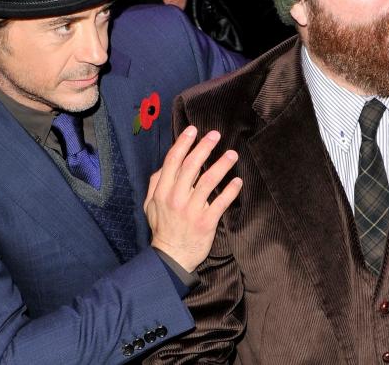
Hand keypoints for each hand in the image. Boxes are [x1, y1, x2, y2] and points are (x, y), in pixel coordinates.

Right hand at [145, 126, 241, 271]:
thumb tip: (166, 165)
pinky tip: (238, 181)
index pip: (173, 161)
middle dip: (204, 147)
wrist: (171, 257)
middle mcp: (176, 197)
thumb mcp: (150, 204)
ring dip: (221, 165)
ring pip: (208, 181)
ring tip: (232, 154)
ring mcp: (191, 210)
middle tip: (215, 135)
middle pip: (191, 166)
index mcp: (162, 191)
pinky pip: (221, 202)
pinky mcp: (206, 222)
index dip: (183, 143)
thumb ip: (156, 183)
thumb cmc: (162, 228)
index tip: (193, 130)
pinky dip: (230, 190)